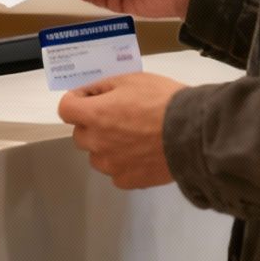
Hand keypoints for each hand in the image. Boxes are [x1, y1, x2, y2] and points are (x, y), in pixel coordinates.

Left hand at [57, 72, 185, 189]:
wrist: (193, 132)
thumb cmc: (163, 101)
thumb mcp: (132, 79)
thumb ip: (104, 86)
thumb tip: (89, 93)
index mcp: (95, 115)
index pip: (65, 109)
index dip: (77, 100)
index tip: (91, 98)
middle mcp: (97, 142)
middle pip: (80, 134)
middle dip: (92, 124)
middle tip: (117, 116)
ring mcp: (111, 165)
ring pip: (97, 156)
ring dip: (106, 146)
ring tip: (132, 137)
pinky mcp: (128, 180)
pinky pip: (116, 172)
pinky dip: (123, 164)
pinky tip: (141, 154)